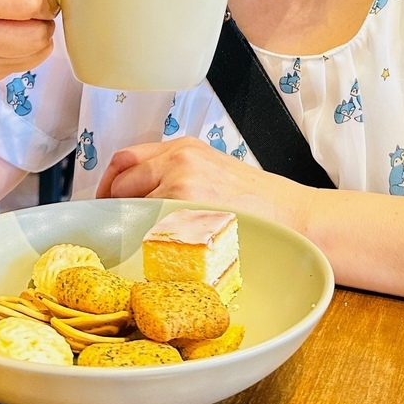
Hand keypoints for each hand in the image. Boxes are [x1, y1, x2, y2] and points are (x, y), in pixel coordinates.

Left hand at [95, 136, 311, 229]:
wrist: (296, 218)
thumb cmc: (260, 205)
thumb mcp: (214, 173)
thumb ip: (177, 175)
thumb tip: (138, 197)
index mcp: (185, 148)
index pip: (126, 159)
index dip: (110, 184)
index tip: (107, 202)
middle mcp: (179, 160)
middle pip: (120, 183)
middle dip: (113, 208)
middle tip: (118, 231)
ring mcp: (180, 185)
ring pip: (128, 209)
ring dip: (128, 229)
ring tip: (140, 247)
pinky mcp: (185, 213)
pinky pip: (145, 230)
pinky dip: (143, 244)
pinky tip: (156, 255)